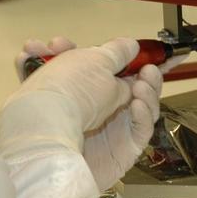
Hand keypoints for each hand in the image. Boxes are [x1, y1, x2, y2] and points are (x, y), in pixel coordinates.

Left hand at [13, 37, 168, 189]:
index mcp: (87, 88)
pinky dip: (143, 116)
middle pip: (134, 91)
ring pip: (141, 109)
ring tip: (145, 81)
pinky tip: (138, 104)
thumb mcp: (85, 64)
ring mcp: (112, 132)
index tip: (144, 50)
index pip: (116, 72)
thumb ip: (111, 53)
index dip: (133, 61)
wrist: (47, 142)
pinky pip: (139, 131)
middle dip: (144, 76)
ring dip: (148, 92)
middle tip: (149, 66)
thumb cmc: (59, 100)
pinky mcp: (122, 152)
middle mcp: (100, 110)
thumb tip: (131, 45)